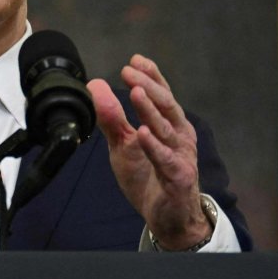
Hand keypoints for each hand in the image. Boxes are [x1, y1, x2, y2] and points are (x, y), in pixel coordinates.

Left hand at [89, 55, 212, 249]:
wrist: (167, 218)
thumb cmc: (150, 178)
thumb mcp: (124, 146)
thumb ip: (111, 118)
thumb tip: (95, 86)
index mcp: (170, 124)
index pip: (162, 94)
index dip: (151, 76)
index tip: (134, 60)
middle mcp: (179, 136)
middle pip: (166, 105)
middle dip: (149, 86)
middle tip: (130, 70)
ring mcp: (182, 155)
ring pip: (166, 128)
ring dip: (150, 109)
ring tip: (135, 92)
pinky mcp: (179, 177)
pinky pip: (166, 160)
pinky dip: (154, 146)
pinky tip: (142, 133)